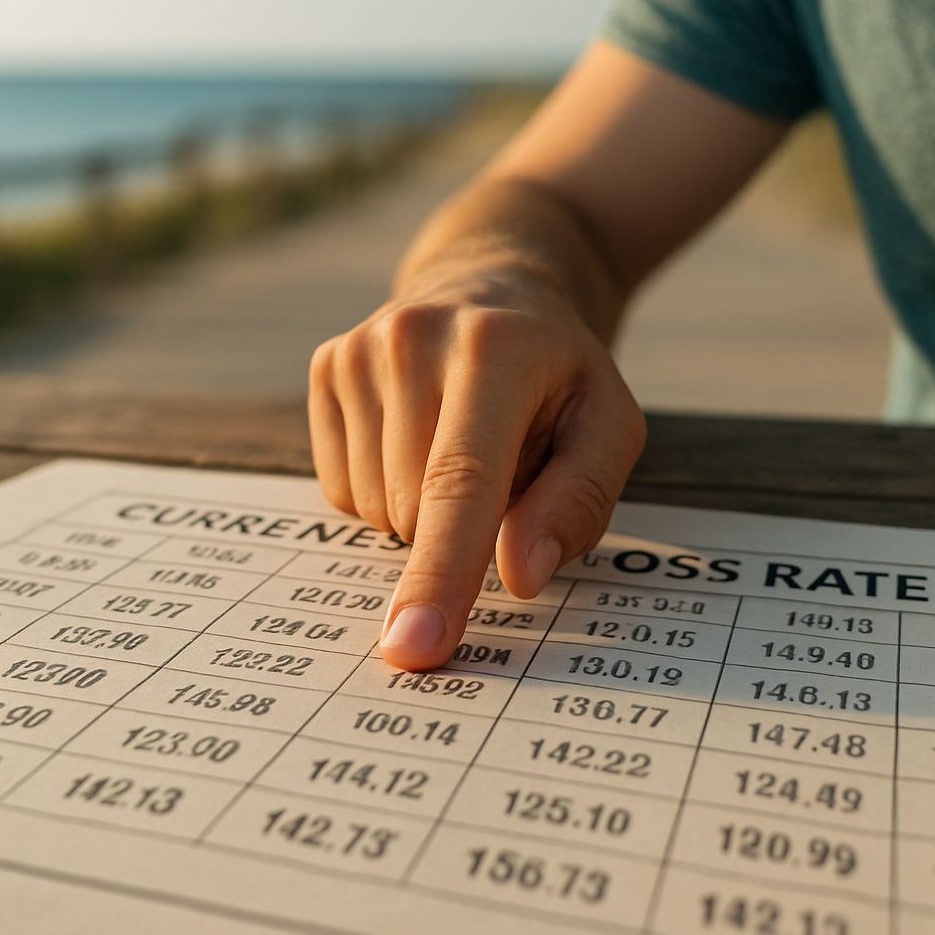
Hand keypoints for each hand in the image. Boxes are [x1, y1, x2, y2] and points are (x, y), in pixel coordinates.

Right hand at [308, 261, 645, 670]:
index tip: (415, 645)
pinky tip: (416, 438)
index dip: (440, 573)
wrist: (494, 288)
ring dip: (423, 511)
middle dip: (462, 529)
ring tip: (459, 441)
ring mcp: (359, 350)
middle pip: (416, 512)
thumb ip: (577, 501)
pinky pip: (342, 489)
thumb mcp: (609, 427)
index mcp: (496, 350)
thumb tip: (518, 576)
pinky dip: (384, 490)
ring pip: (376, 509)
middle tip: (503, 464)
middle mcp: (413, 339)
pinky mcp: (325, 367)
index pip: (460, 482)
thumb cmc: (559, 377)